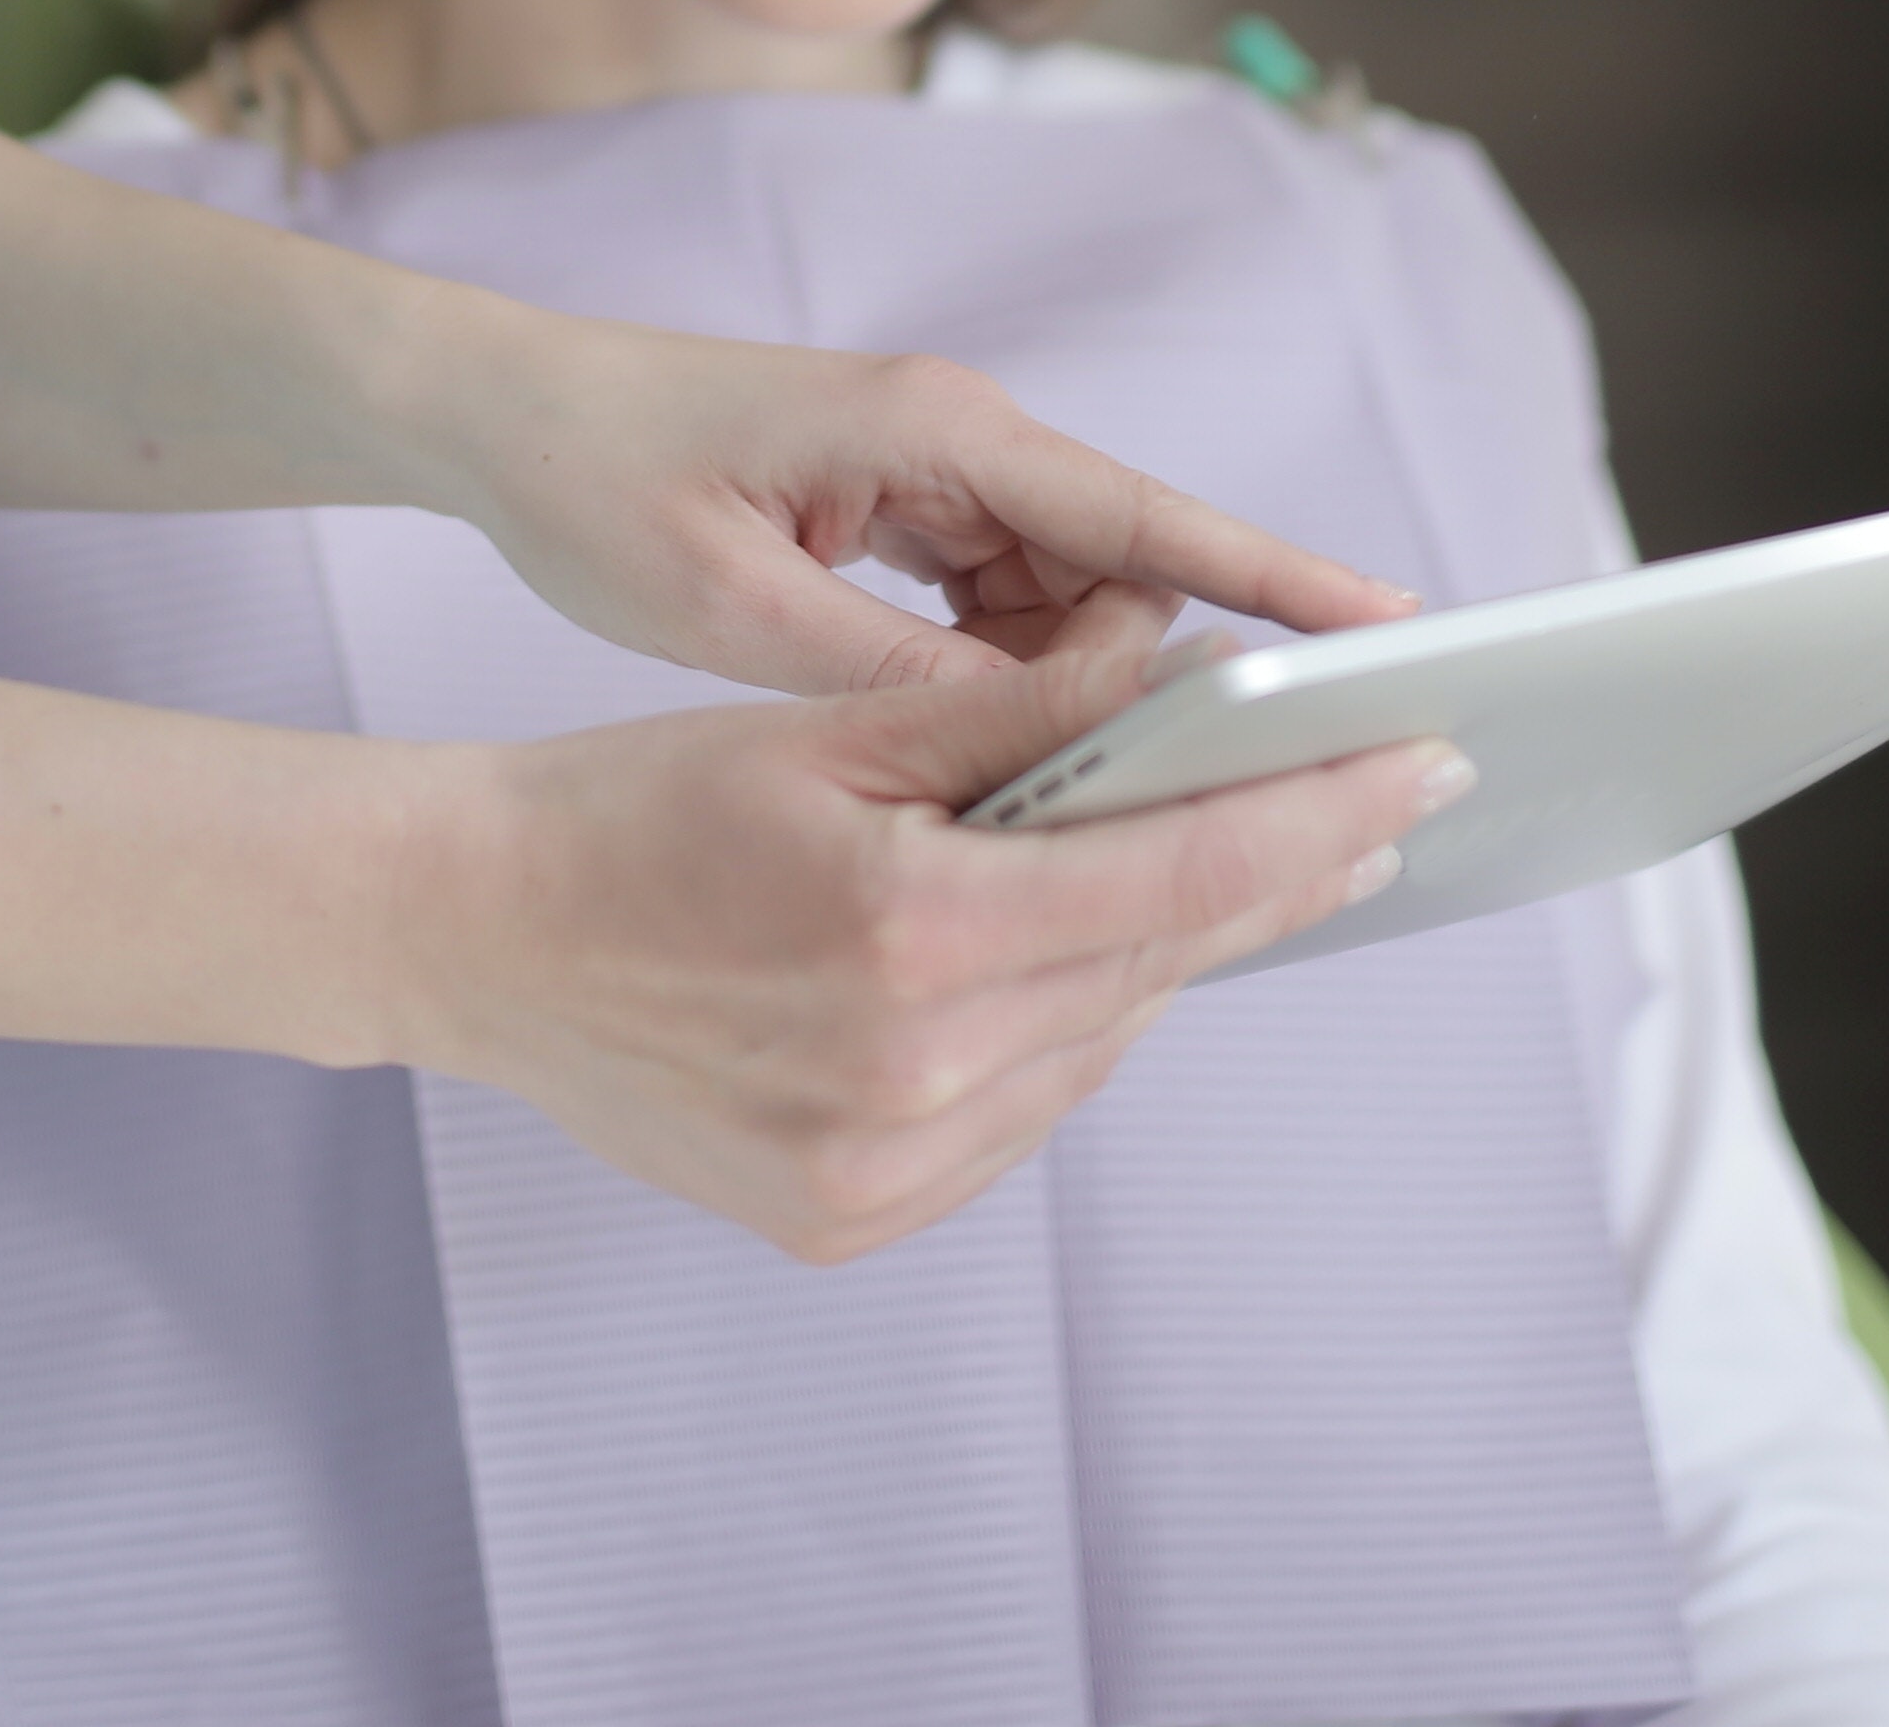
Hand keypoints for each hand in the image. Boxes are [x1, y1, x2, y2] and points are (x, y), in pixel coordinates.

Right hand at [412, 591, 1452, 1259]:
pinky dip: (1046, 1041)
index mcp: (907, 931)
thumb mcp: (824, 728)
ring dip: (1145, 961)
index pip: (1176, 879)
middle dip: (1263, 881)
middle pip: (1153, 970)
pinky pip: (1012, 1122)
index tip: (1418, 772)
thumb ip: (1012, 710)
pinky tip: (1032, 971)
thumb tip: (1177, 672)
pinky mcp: (847, 1216)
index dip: (1315, 822)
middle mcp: (907, 1072)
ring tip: (1181, 873)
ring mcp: (879, 1167)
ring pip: (1093, 1050)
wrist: (471, 935)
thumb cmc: (633, 808)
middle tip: (1357, 810)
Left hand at [420, 312, 1417, 699]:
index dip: (1277, 583)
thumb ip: (887, 672)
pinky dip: (1015, 692)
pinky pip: (1006, 616)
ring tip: (1114, 805)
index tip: (1392, 631)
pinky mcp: (906, 521)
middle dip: (1192, 678)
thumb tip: (1038, 746)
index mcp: (942, 433)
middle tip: (1273, 782)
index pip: (1150, 519)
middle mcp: (964, 444)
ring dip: (1085, 702)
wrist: (499, 414)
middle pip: (1132, 573)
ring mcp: (939, 481)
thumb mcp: (730, 600)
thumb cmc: (594, 480)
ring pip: (1072, 609)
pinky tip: (1005, 773)